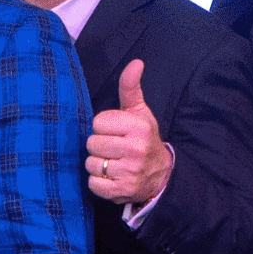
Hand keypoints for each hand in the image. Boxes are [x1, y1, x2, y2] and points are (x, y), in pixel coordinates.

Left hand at [84, 58, 172, 207]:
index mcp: (138, 127)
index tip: (116, 132)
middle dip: (99, 146)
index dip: (103, 127)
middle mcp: (135, 149)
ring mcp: (129, 172)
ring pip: (91, 164)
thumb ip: (131, 87)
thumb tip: (136, 62)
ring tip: (113, 162)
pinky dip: (99, 182)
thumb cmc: (144, 138)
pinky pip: (93, 184)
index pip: (98, 123)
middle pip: (92, 143)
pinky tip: (111, 176)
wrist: (161, 174)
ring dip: (98, 164)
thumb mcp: (140, 112)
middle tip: (114, 148)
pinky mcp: (121, 191)